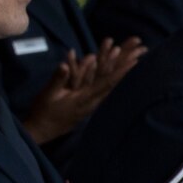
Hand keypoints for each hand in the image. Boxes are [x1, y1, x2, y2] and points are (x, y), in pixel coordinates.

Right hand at [22, 37, 145, 143]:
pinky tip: (121, 74)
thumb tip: (65, 64)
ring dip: (122, 72)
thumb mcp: (47, 94)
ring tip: (135, 58)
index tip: (134, 60)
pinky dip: (114, 79)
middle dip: (127, 67)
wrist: (42, 130)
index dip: (121, 71)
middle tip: (141, 52)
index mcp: (84, 98)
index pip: (106, 83)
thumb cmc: (43, 112)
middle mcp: (93, 102)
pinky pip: (106, 90)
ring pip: (112, 87)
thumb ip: (58, 79)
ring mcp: (93, 105)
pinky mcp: (90, 105)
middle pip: (115, 84)